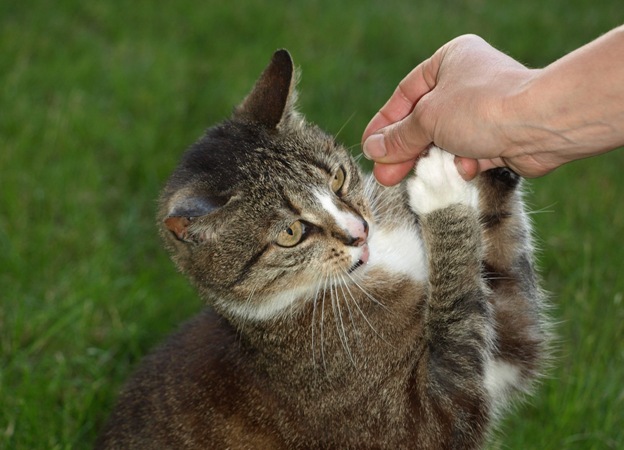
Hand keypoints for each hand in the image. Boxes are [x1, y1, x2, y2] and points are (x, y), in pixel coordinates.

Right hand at [362, 34, 533, 184]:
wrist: (540, 124)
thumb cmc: (481, 107)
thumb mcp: (428, 119)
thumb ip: (399, 137)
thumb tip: (372, 148)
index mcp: (449, 61)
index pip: (405, 95)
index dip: (384, 124)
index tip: (370, 148)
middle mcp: (467, 82)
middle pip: (424, 121)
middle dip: (405, 150)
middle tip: (385, 176)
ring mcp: (485, 111)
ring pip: (445, 141)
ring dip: (433, 159)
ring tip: (418, 177)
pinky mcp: (499, 137)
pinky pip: (468, 153)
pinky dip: (463, 163)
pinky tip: (465, 168)